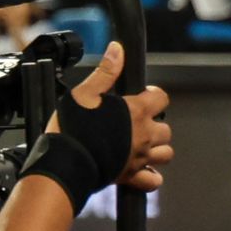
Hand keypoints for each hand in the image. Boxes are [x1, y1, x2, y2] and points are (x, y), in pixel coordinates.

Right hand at [51, 42, 173, 191]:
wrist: (65, 163)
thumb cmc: (72, 127)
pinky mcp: (132, 177)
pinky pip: (153, 180)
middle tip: (137, 124)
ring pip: (165, 153)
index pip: (162, 98)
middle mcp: (144, 135)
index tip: (143, 97)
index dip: (153, 95)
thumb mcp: (85, 93)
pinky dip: (151, 176)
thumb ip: (106, 72)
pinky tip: (140, 170)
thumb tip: (118, 49)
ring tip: (141, 146)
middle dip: (155, 125)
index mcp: (137, 112)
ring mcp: (140, 157)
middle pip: (166, 128)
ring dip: (157, 149)